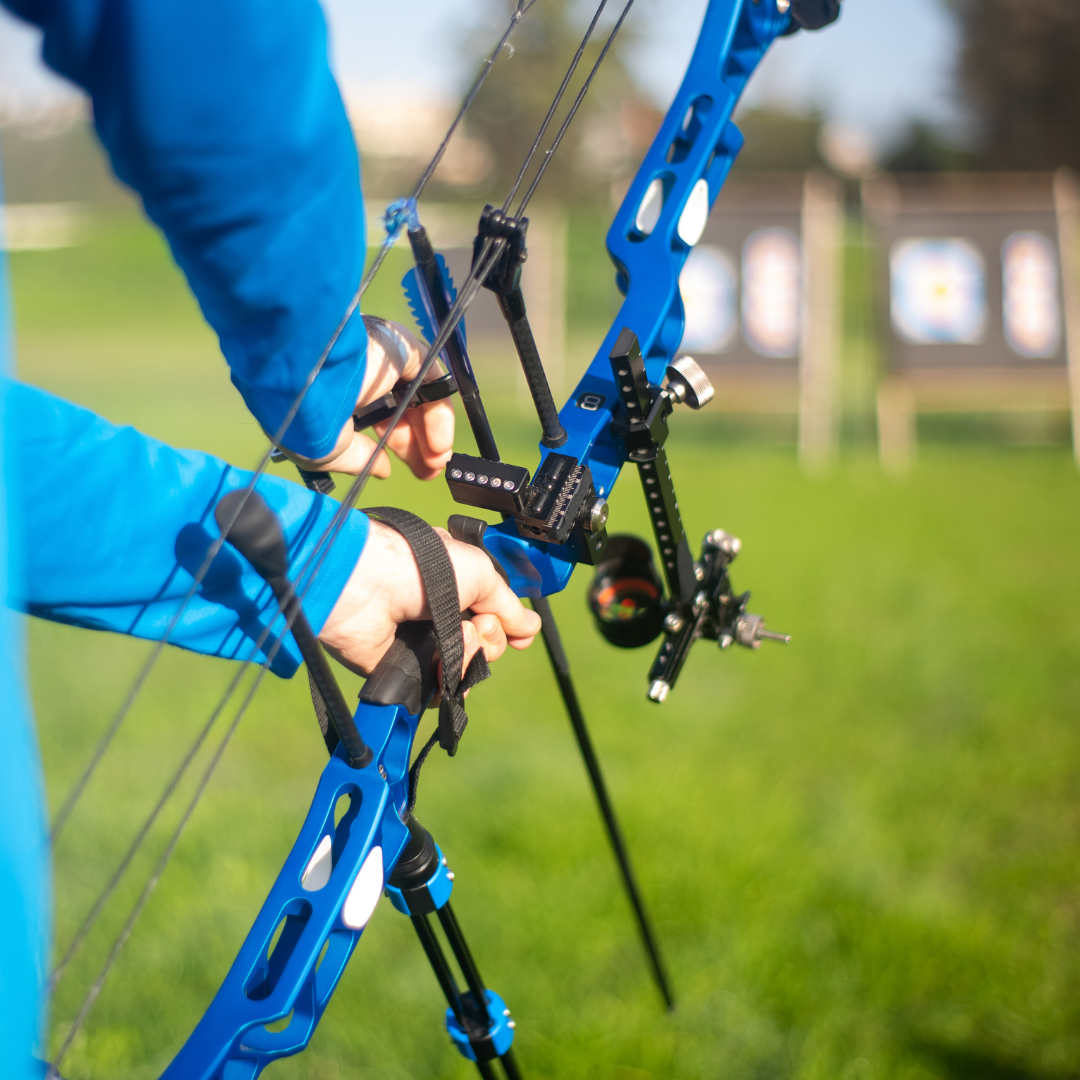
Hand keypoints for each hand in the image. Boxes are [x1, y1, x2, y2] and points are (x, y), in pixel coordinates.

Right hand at [284, 317, 454, 479]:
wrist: (304, 383)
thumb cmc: (306, 421)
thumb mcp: (329, 453)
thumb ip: (361, 460)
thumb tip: (383, 469)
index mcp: (337, 394)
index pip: (377, 419)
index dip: (397, 446)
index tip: (413, 471)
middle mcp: (360, 373)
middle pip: (402, 409)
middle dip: (418, 443)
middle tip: (430, 472)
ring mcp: (382, 357)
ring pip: (418, 395)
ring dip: (432, 432)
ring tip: (438, 462)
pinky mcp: (400, 346)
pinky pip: (429, 378)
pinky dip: (438, 411)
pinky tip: (440, 443)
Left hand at [319, 521, 541, 679]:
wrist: (371, 587)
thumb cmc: (423, 566)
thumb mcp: (481, 572)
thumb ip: (507, 605)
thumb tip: (530, 628)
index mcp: (457, 585)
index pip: (493, 614)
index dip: (508, 625)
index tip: (519, 633)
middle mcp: (441, 615)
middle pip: (486, 644)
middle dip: (490, 636)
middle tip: (474, 622)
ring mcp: (424, 645)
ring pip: (468, 668)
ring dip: (470, 654)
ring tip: (454, 636)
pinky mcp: (407, 672)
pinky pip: (442, 689)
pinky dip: (450, 681)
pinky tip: (442, 664)